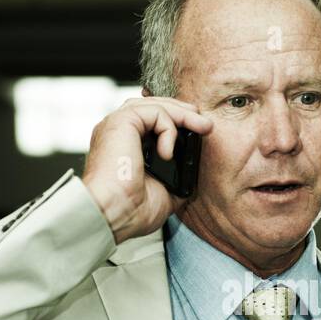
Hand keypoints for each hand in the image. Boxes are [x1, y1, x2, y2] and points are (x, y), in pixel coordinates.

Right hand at [81, 96, 213, 244]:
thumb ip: (175, 178)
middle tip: (205, 124)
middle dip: (183, 113)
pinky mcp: (120, 122)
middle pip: (152, 107)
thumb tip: (191, 176)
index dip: (174, 121)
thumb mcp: (164, 193)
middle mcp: (118, 133)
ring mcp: (117, 126)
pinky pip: (153, 112)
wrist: (115, 214)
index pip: (150, 121)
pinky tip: (169, 152)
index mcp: (124, 146)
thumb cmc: (131, 210)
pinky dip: (168, 128)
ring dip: (182, 114)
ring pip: (154, 105)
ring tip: (203, 127)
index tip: (197, 130)